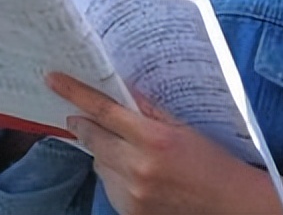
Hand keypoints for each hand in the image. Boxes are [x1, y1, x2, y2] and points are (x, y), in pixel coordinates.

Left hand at [46, 72, 282, 213]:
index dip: (77, 94)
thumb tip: (121, 90)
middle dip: (85, 124)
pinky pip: (108, 185)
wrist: (228, 203)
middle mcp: (138, 168)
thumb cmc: (211, 161)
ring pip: (98, 163)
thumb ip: (150, 110)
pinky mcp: (129, 212)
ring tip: (128, 149)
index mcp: (155, 140)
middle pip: (93, 138)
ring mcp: (131, 194)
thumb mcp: (184, 127)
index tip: (54, 80)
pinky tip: (135, 172)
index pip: (105, 111)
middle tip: (81, 115)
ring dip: (103, 151)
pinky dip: (113, 174)